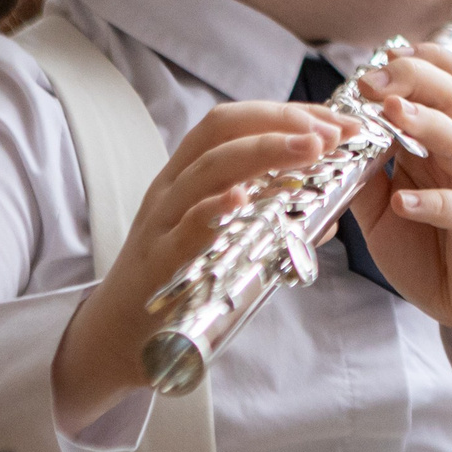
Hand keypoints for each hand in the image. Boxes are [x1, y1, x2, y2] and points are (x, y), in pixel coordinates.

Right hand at [51, 100, 348, 432]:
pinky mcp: (157, 264)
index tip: (335, 121)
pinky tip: (242, 199)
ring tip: (310, 150)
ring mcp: (162, 223)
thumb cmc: (177, 280)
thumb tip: (330, 212)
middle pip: (221, 132)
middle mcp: (173, 188)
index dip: (286, 114)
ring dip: (264, 152)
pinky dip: (213, 210)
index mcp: (189, 175)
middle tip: (331, 132)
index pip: (236, 122)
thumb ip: (269, 218)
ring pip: (205, 170)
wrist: (116, 337)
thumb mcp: (221, 235)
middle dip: (281, 122)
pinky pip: (183, 230)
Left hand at [348, 46, 451, 379]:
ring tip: (393, 112)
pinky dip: (432, 203)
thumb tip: (328, 145)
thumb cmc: (434, 250)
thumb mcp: (385, 208)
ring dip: (427, 123)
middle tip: (372, 79)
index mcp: (441, 145)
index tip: (374, 59)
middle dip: (413, 78)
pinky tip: (405, 203)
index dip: (412, 65)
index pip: (440, 85)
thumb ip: (363, 175)